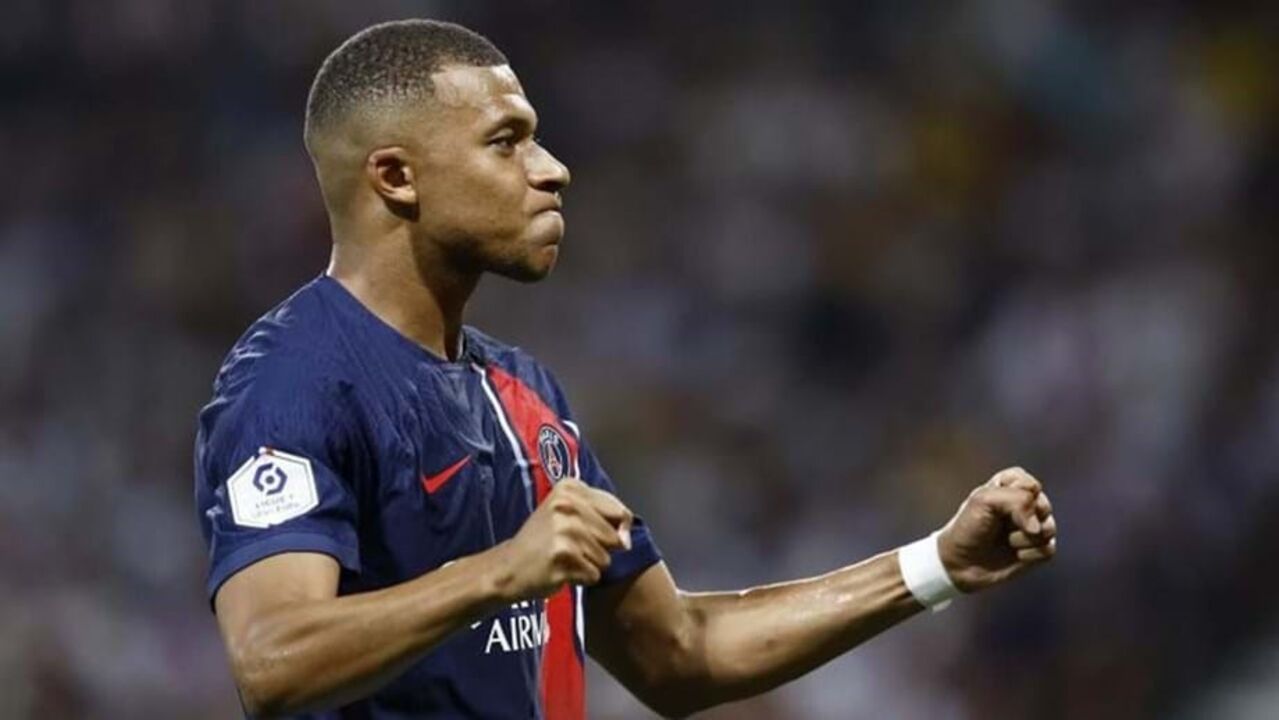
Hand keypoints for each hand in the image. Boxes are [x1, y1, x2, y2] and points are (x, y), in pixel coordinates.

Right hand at [496, 478, 633, 600]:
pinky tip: (560, 570)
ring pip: (605, 559)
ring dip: (588, 565)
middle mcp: (567, 505)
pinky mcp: (563, 557)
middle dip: (598, 549)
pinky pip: (593, 575)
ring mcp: (564, 531)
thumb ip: (606, 518)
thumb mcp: (570, 513)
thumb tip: (626, 542)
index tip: (592, 533)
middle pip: (613, 537)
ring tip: (564, 558)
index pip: (619, 511)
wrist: (509, 566)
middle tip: (569, 546)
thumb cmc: (544, 540)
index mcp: (570, 487)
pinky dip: (581, 578)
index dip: (616, 529)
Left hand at [936, 467, 1056, 592]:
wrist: (960, 564)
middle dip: (1023, 519)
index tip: (996, 505)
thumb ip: (1017, 500)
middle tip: (1002, 525)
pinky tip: (1015, 555)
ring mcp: (1033, 528)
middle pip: (1044, 506)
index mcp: (1009, 486)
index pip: (1030, 484)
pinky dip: (1031, 554)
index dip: (1018, 497)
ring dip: (1025, 538)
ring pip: (1049, 528)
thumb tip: (1038, 527)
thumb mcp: (984, 501)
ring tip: (1007, 541)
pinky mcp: (1037, 550)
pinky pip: (1049, 549)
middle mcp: (1024, 505)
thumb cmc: (968, 528)